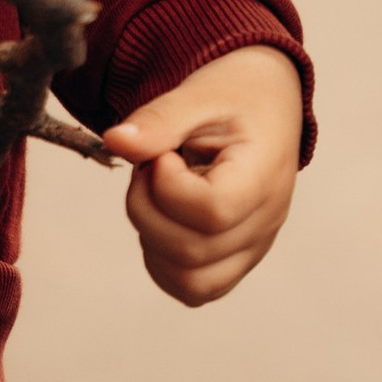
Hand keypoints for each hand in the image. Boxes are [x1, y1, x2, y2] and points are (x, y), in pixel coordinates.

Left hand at [105, 45, 304, 307]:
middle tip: (151, 167)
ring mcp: (254, 247)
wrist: (267, 102)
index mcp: (264, 177)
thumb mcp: (198, 92)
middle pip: (192, 253)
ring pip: (191, 283)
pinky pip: (195, 288)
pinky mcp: (237, 258)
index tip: (164, 154)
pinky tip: (162, 217)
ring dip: (152, 239)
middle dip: (147, 208)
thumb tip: (114, 142)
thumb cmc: (236, 94)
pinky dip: (163, 263)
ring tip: (158, 194)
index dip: (168, 186)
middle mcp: (265, 222)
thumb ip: (158, 119)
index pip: (212, 212)